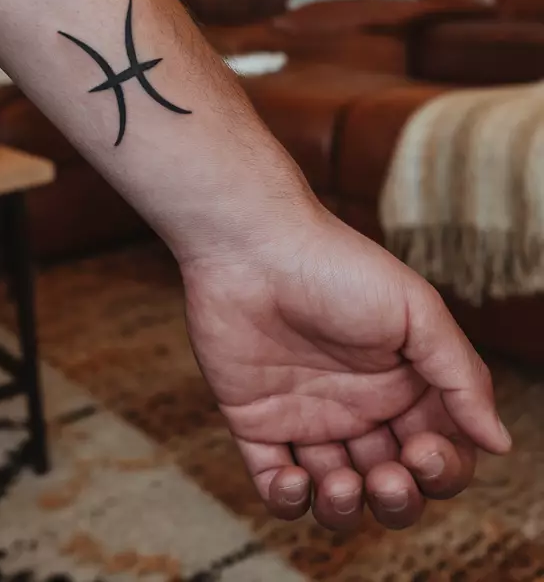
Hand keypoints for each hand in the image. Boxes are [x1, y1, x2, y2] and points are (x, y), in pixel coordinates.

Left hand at [182, 204, 510, 531]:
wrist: (252, 245)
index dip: (441, 468)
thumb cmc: (337, 266)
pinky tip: (295, 480)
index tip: (423, 446)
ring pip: (337, 495)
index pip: (439, 452)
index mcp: (403, 384)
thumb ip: (461, 377)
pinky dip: (288, 501)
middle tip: (384, 475)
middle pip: (392, 484)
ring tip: (341, 484)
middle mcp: (359, 407)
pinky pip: (275, 484)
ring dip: (346, 509)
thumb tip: (500, 443)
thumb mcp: (417, 311)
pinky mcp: (256, 421)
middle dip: (398, 498)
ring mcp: (307, 416)